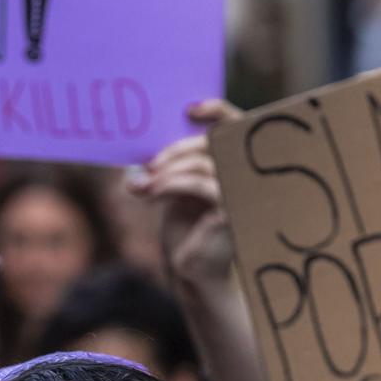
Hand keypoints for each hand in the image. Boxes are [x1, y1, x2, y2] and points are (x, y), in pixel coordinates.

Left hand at [128, 99, 243, 294]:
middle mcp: (243, 174)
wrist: (193, 270)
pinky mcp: (231, 211)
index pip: (234, 125)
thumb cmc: (186, 229)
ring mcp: (241, 192)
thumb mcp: (175, 190)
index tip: (188, 109)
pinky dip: (172, 184)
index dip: (215, 110)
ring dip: (167, 170)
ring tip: (143, 185)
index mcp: (233, 164)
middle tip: (148, 164)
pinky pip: (200, 184)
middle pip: (211, 141)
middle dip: (175, 149)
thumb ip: (166, 169)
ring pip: (202, 162)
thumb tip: (138, 163)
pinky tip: (152, 193)